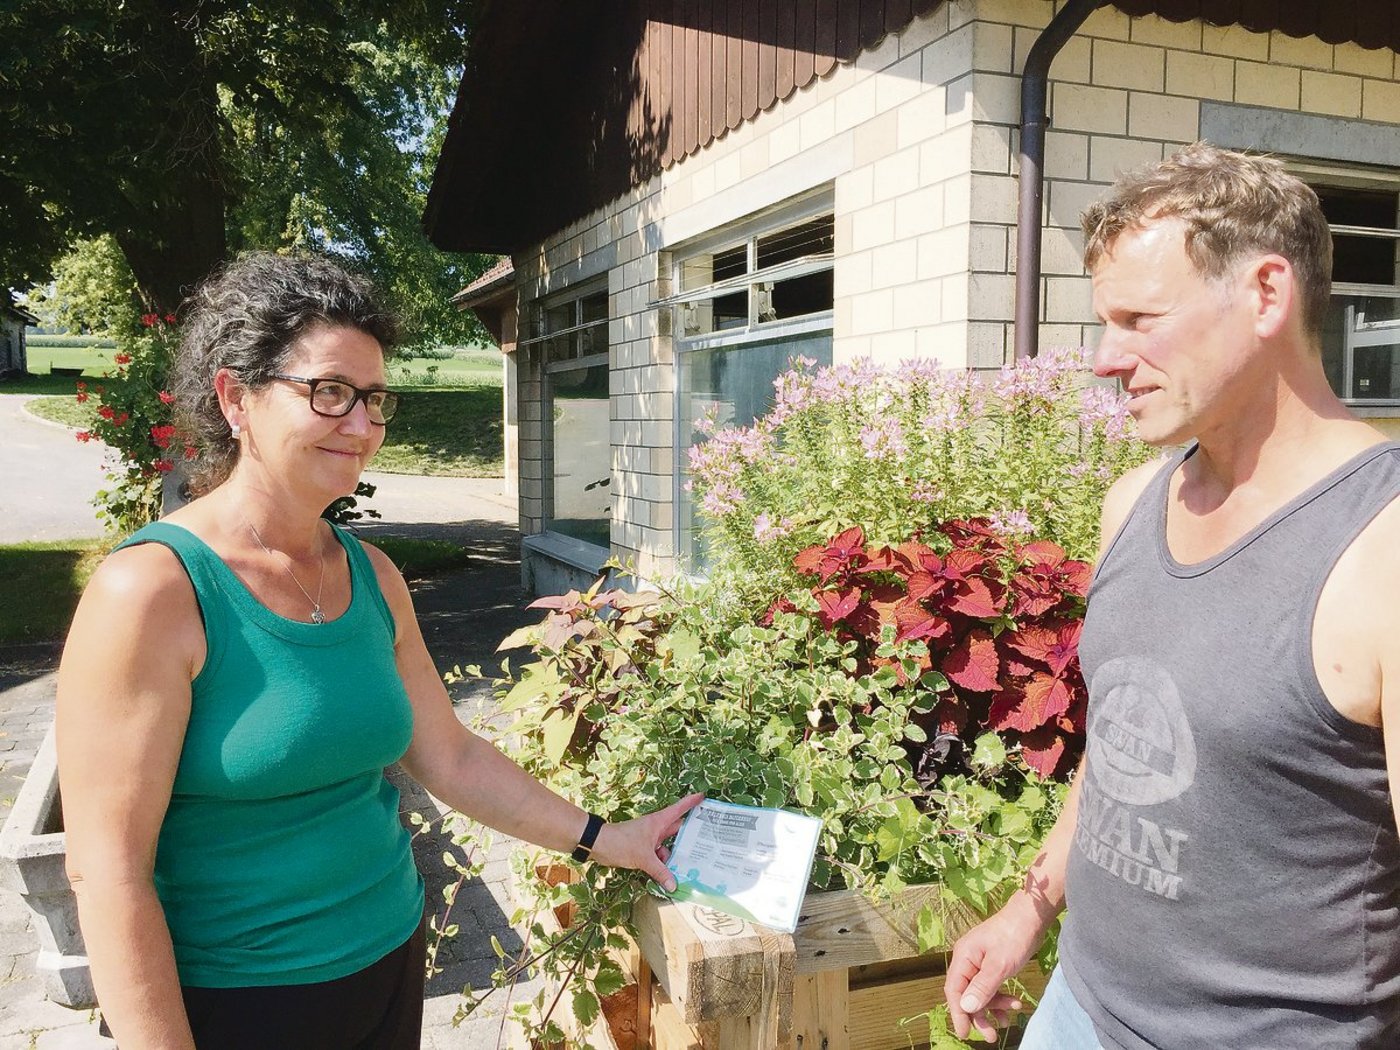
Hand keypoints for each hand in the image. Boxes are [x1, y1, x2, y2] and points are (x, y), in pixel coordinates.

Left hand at [588, 793, 703, 890]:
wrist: (598, 845)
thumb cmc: (622, 843)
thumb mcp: (644, 858)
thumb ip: (660, 872)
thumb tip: (674, 885)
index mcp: (659, 822)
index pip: (680, 808)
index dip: (692, 802)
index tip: (705, 796)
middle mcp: (657, 828)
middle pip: (678, 830)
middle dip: (691, 835)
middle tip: (708, 841)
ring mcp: (650, 838)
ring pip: (669, 846)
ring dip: (675, 856)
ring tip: (688, 867)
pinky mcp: (643, 848)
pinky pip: (659, 855)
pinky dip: (663, 864)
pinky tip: (668, 875)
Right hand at [943, 892, 1050, 1041]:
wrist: (1031, 916)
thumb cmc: (1014, 936)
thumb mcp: (1000, 964)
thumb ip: (982, 987)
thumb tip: (966, 1007)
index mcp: (964, 957)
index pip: (954, 990)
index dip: (958, 1013)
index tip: (965, 1034)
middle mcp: (968, 960)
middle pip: (966, 994)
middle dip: (978, 1015)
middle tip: (991, 1036)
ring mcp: (980, 963)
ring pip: (980, 993)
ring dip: (992, 1008)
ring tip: (1008, 1019)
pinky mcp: (992, 965)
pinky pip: (991, 987)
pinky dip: (1000, 998)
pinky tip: (1014, 1004)